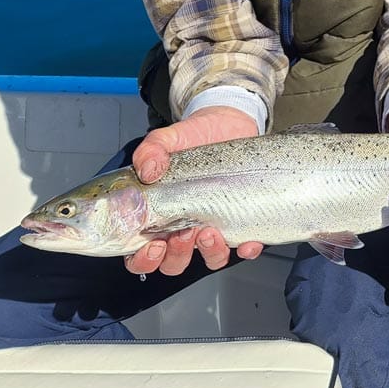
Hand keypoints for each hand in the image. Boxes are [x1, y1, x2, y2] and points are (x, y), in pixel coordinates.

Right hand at [125, 105, 262, 276]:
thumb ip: (150, 151)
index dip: (143, 260)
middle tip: (182, 232)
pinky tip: (248, 243)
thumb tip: (148, 170)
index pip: (140, 254)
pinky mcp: (241, 220)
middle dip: (176, 255)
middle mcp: (183, 227)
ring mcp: (213, 225)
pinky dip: (247, 250)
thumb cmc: (191, 138)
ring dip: (209, 253)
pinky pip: (245, 246)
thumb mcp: (166, 140)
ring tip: (209, 231)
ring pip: (209, 258)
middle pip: (173, 262)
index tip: (152, 245)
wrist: (227, 124)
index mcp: (157, 217)